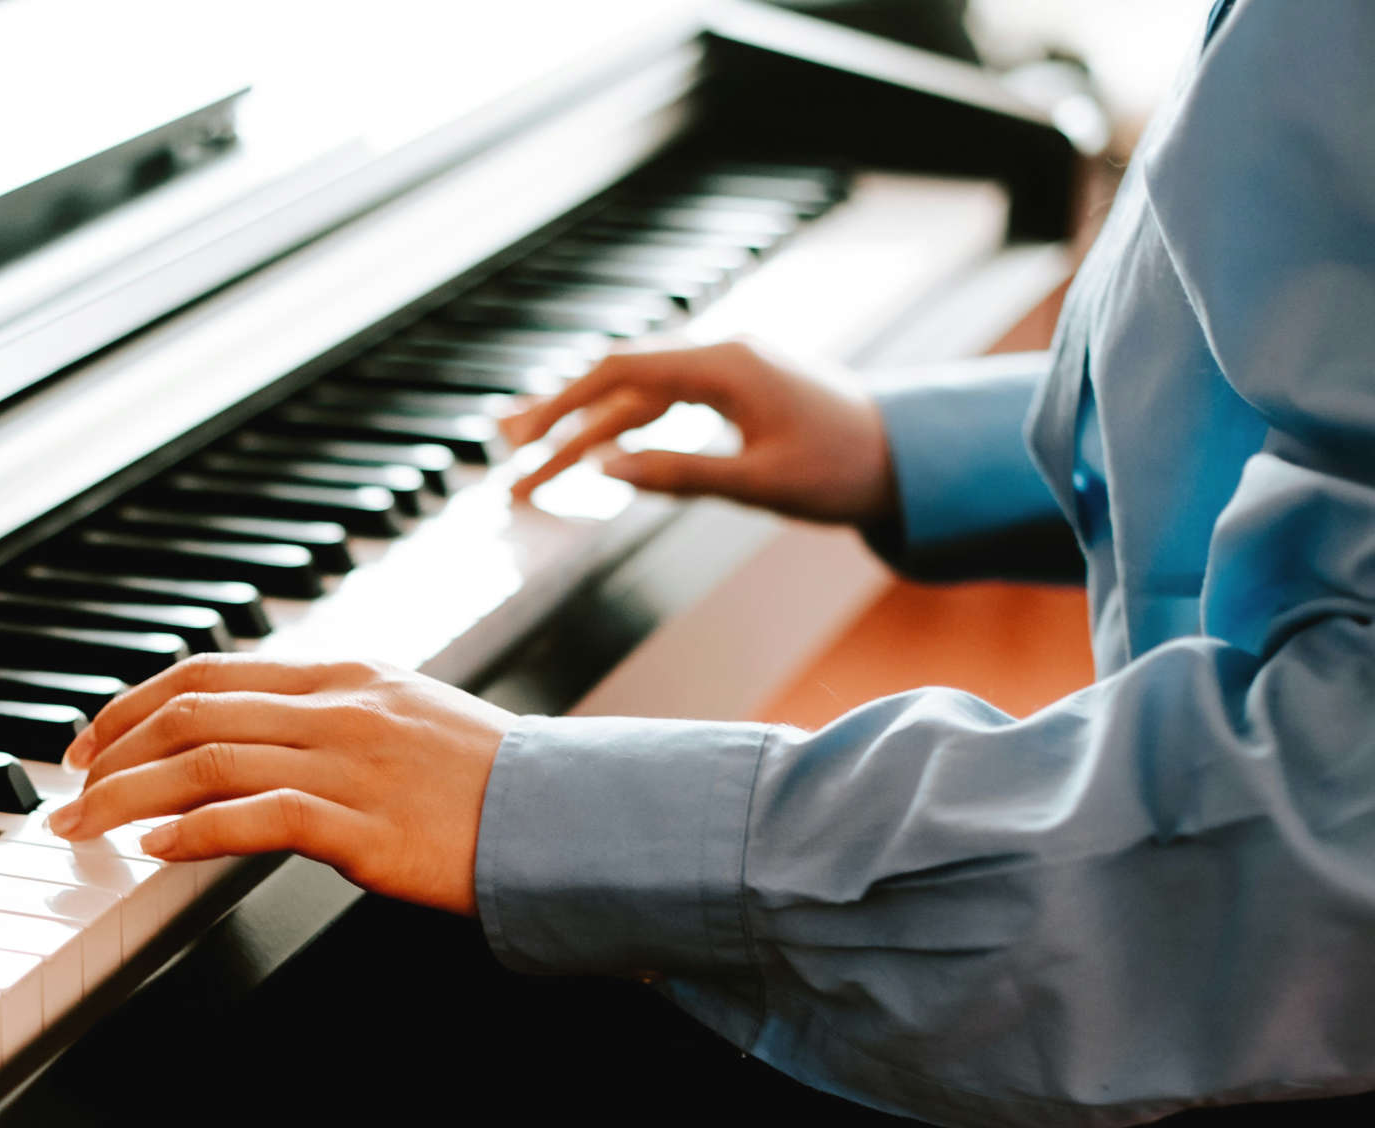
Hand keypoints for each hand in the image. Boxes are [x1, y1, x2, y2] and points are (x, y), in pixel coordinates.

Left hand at [50, 656, 514, 916]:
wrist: (567, 820)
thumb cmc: (486, 785)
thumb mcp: (403, 722)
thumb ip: (329, 722)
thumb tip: (250, 740)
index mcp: (343, 676)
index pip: (209, 672)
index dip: (133, 704)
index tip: (89, 741)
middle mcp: (338, 708)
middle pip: (192, 712)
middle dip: (112, 753)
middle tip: (69, 793)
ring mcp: (350, 764)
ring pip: (208, 761)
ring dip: (129, 795)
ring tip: (86, 827)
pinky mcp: (364, 827)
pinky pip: (257, 818)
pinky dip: (194, 832)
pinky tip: (155, 849)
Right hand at [501, 338, 897, 523]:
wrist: (909, 457)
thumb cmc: (844, 472)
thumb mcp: (762, 483)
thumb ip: (680, 474)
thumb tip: (605, 468)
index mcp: (727, 366)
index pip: (624, 373)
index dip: (566, 403)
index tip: (524, 438)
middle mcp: (721, 356)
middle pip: (620, 380)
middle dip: (560, 417)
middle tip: (506, 451)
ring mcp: (727, 371)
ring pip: (637, 394)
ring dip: (584, 423)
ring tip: (528, 451)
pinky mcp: (734, 390)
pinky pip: (663, 402)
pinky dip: (621, 423)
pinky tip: (589, 443)